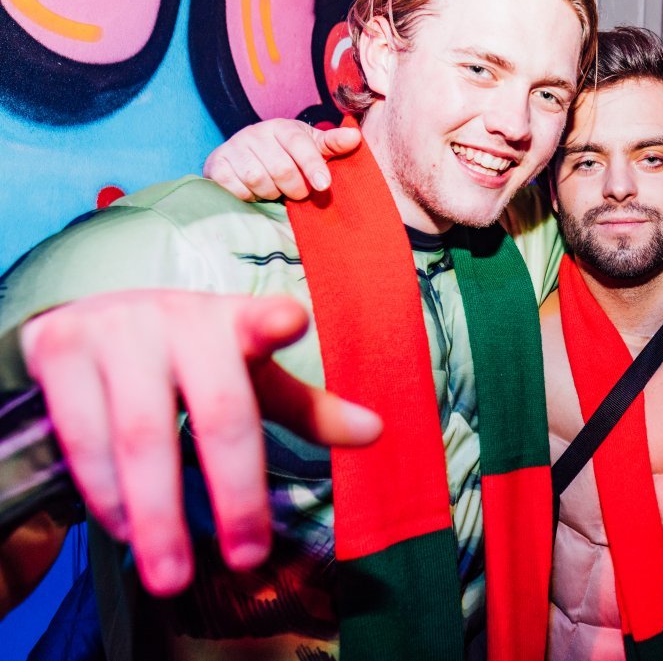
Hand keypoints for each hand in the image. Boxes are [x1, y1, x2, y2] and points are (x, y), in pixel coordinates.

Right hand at [19, 290, 381, 596]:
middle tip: (248, 557)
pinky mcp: (59, 351)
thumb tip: (376, 432)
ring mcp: (114, 333)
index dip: (273, 323)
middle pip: (214, 411)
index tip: (292, 322)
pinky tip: (125, 530)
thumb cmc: (190, 353)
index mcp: (232, 321)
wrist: (90, 315)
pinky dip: (106, 494)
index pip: (257, 319)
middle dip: (235, 491)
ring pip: (139, 436)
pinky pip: (83, 439)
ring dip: (157, 514)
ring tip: (172, 573)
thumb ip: (307, 408)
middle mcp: (176, 319)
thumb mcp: (249, 373)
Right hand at [203, 119, 360, 201]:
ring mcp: (234, 147)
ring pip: (258, 179)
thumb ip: (332, 144)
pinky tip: (254, 192)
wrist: (243, 155)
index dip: (312, 165)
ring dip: (271, 193)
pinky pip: (237, 188)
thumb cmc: (285, 153)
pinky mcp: (217, 165)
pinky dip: (249, 196)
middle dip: (294, 188)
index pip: (300, 144)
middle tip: (298, 193)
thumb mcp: (310, 145)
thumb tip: (355, 137)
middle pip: (281, 168)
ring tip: (275, 191)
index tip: (323, 185)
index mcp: (282, 127)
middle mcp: (256, 133)